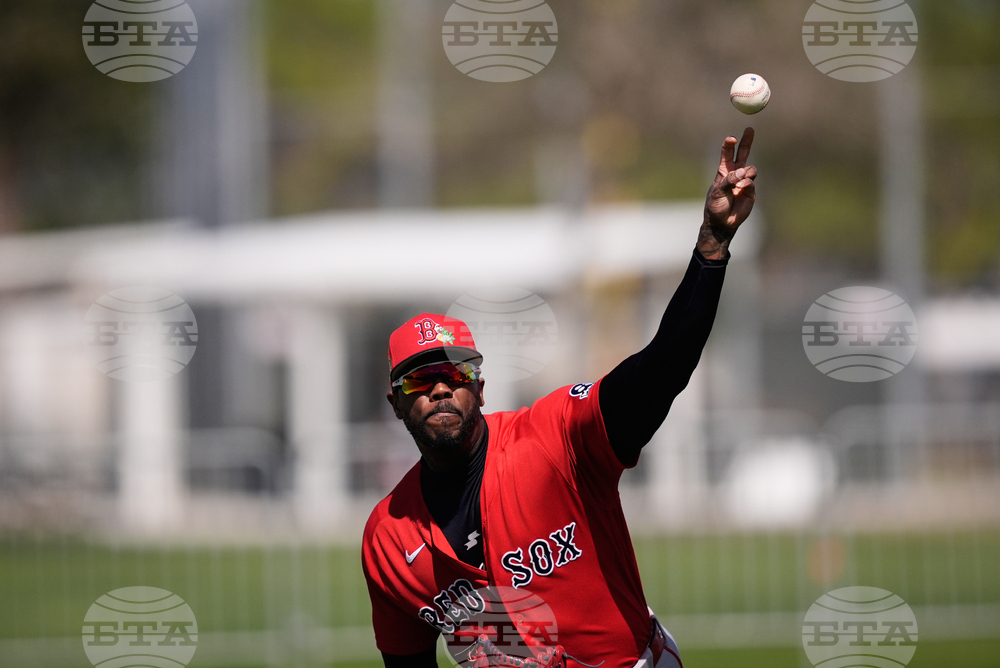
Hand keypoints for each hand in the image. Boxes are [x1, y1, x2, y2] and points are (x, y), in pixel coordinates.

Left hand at [698, 127, 756, 259]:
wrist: (722, 222)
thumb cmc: (715, 206)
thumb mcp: (718, 191)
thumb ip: (729, 180)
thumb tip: (742, 171)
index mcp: (724, 171)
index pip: (727, 154)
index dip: (730, 145)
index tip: (731, 138)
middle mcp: (735, 174)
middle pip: (743, 154)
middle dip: (746, 141)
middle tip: (749, 129)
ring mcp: (744, 182)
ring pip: (750, 169)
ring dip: (745, 172)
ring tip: (738, 182)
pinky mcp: (751, 191)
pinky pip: (751, 182)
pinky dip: (746, 184)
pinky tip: (741, 189)